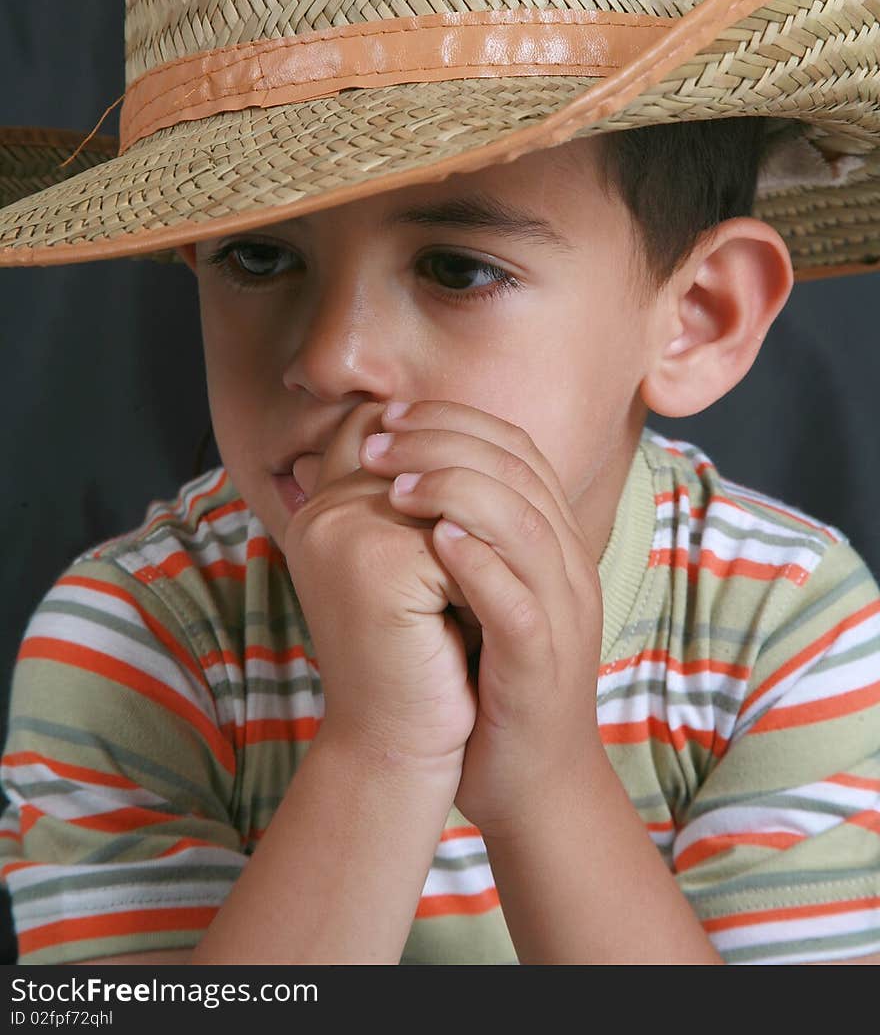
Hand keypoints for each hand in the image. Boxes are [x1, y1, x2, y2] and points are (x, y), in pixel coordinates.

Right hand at [282, 402, 476, 781]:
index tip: (488, 470)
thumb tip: (459, 434)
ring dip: (491, 517)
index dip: (445, 436)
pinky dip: (489, 567)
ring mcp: (346, 533)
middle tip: (515, 506)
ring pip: (451, 489)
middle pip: (426, 445)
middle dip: (478, 468)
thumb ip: (416, 506)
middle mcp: (323, 511)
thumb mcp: (414, 569)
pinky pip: (460, 538)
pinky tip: (492, 602)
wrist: (397, 749)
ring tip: (510, 558)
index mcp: (325, 506)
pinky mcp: (379, 568)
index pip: (388, 427)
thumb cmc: (414, 660)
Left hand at [360, 400, 604, 837]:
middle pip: (519, 472)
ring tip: (397, 485)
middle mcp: (566, 566)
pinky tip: (435, 543)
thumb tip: (382, 480)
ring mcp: (561, 613)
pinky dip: (480, 565)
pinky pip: (519, 601)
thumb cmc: (489, 682)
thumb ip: (449, 535)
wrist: (530, 780)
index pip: (516, 450)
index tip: (392, 414)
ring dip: (458, 492)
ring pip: (524, 525)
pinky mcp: (543, 663)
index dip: (454, 420)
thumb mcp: (473, 594)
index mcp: (551, 542)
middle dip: (446, 443)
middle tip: (382, 441)